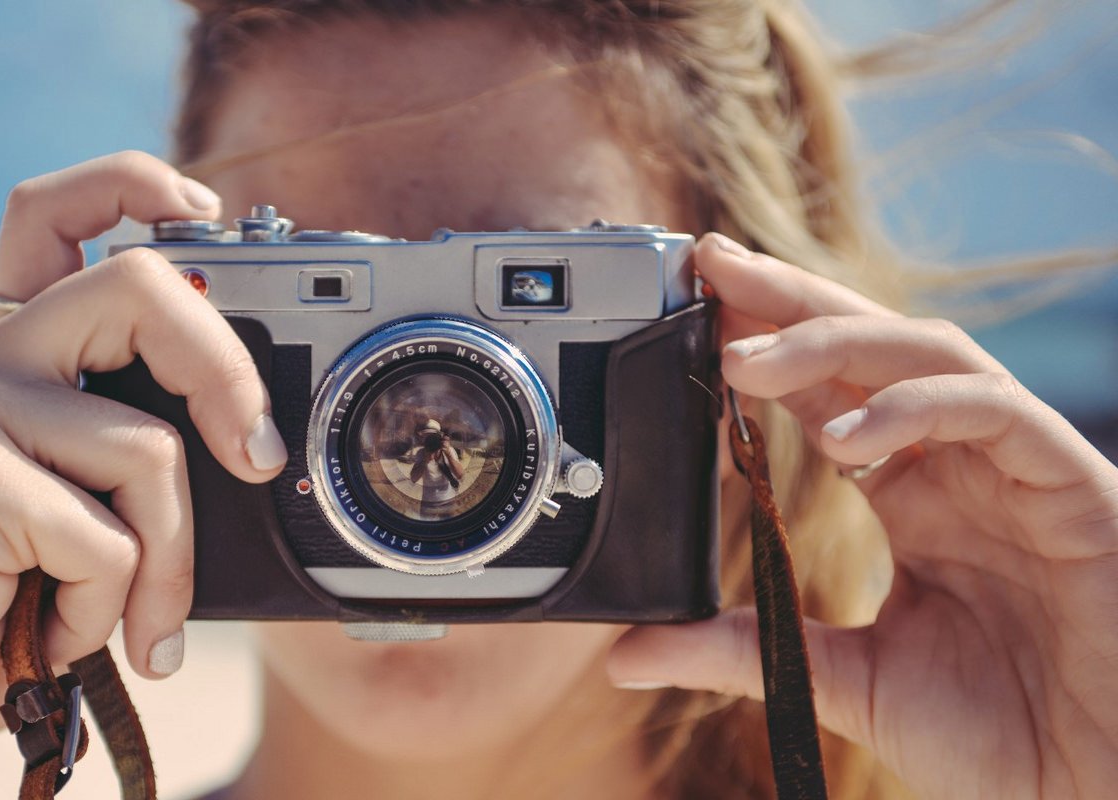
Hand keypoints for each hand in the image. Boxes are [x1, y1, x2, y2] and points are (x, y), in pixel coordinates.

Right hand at [0, 152, 286, 793]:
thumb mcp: (67, 510)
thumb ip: (125, 449)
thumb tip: (254, 438)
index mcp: (5, 355)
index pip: (49, 214)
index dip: (130, 184)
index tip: (203, 211)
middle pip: (139, 285)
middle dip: (229, 372)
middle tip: (260, 460)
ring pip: (150, 449)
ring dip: (165, 563)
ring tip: (123, 617)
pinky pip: (110, 537)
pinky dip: (108, 608)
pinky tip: (53, 631)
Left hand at [607, 234, 1117, 797]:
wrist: (1100, 785)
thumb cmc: (1003, 734)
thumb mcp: (845, 684)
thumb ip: (744, 652)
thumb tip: (625, 654)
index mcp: (912, 495)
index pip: (827, 391)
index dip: (764, 344)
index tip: (688, 310)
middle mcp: (958, 465)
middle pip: (868, 347)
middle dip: (787, 300)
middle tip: (705, 264)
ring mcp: (1014, 465)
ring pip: (926, 353)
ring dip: (832, 342)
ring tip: (745, 356)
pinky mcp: (1070, 482)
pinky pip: (992, 410)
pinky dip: (913, 408)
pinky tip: (842, 436)